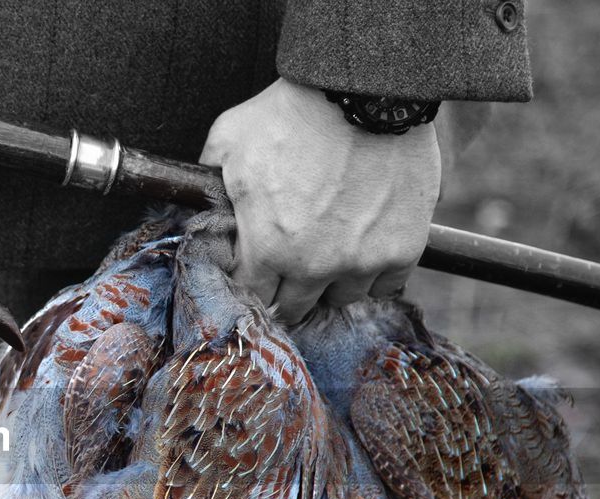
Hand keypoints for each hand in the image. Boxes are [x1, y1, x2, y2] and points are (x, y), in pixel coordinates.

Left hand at [200, 79, 440, 323]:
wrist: (364, 88)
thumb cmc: (293, 111)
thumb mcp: (229, 140)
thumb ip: (211, 180)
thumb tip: (198, 199)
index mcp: (267, 248)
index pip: (251, 297)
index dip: (249, 283)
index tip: (254, 270)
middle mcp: (313, 266)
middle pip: (293, 308)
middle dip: (286, 288)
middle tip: (289, 264)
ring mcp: (360, 261)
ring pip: (340, 300)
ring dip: (331, 284)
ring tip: (329, 253)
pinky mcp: (401, 250)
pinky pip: (385, 286)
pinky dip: (374, 275)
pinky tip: (364, 251)